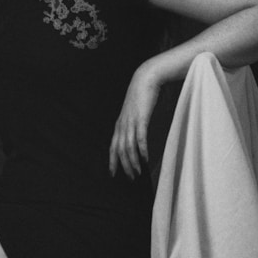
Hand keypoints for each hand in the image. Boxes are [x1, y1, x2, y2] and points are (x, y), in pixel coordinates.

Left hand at [109, 61, 161, 179]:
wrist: (145, 79)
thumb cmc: (141, 97)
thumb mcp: (133, 113)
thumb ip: (132, 125)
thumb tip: (135, 137)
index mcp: (119, 125)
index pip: (112, 147)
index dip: (112, 161)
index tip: (113, 174)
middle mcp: (122, 125)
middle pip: (120, 151)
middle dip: (124, 166)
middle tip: (131, 178)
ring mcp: (130, 122)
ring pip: (128, 147)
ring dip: (133, 161)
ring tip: (138, 172)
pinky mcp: (141, 118)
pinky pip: (140, 137)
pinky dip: (142, 149)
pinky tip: (145, 158)